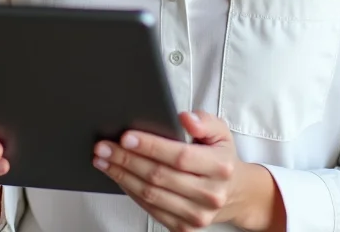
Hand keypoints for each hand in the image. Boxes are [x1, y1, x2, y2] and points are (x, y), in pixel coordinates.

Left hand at [93, 111, 258, 230]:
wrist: (236, 194)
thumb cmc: (222, 159)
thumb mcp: (221, 132)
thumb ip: (204, 121)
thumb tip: (185, 118)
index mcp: (219, 167)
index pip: (179, 156)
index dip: (151, 146)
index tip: (126, 137)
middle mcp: (210, 194)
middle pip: (159, 176)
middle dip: (126, 159)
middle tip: (103, 147)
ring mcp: (196, 214)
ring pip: (151, 195)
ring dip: (122, 176)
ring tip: (104, 160)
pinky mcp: (184, 228)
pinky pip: (150, 209)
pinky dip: (130, 191)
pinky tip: (119, 177)